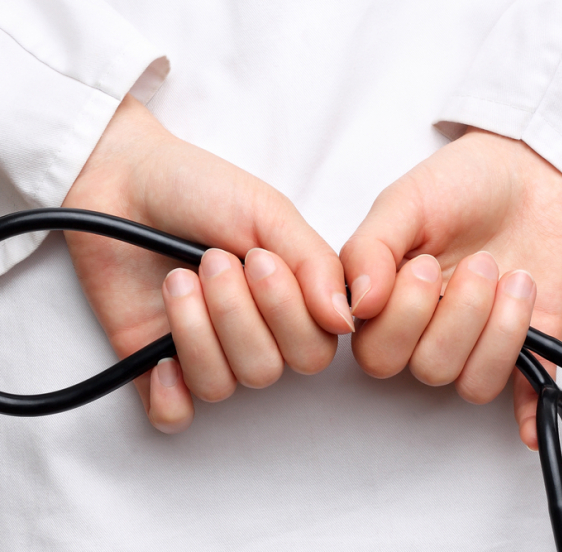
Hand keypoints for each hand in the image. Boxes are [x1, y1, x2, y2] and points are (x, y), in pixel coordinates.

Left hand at [63, 95, 352, 432]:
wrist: (124, 181)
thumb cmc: (201, 190)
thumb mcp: (269, 213)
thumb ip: (314, 263)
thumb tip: (345, 320)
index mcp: (289, 303)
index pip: (314, 350)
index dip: (286, 313)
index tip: (258, 259)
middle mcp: (253, 334)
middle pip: (267, 371)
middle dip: (236, 315)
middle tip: (211, 260)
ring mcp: (205, 352)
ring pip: (221, 385)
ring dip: (195, 329)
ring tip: (178, 279)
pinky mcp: (155, 367)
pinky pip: (173, 415)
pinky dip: (169, 397)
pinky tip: (161, 358)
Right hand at [340, 128, 561, 449]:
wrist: (528, 172)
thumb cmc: (461, 183)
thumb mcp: (405, 203)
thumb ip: (370, 250)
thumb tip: (355, 307)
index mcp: (391, 303)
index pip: (377, 353)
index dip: (404, 317)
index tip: (423, 264)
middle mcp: (430, 330)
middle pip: (428, 369)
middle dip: (458, 316)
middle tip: (477, 263)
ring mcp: (478, 341)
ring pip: (474, 381)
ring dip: (499, 328)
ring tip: (512, 278)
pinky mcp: (527, 347)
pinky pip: (525, 395)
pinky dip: (529, 409)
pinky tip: (528, 414)